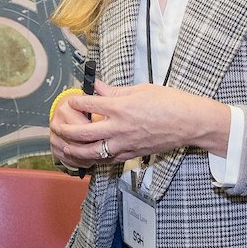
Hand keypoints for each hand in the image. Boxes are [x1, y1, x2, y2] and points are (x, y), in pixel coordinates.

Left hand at [48, 81, 230, 166]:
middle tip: (57, 125)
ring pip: (90, 152)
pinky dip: (92, 159)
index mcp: (120, 107)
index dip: (75, 102)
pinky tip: (84, 157)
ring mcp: (124, 144)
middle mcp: (119, 127)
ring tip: (63, 145)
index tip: (70, 100)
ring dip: (73, 149)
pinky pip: (106, 160)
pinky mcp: (130, 154)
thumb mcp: (140, 89)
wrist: (189, 122)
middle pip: (82, 132)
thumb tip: (97, 86)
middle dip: (65, 129)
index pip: (88, 104)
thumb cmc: (169, 102)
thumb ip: (115, 91)